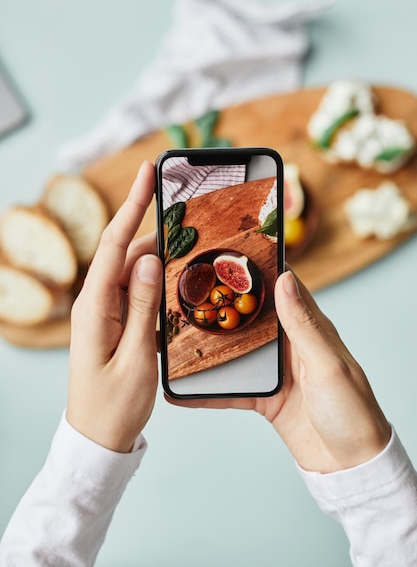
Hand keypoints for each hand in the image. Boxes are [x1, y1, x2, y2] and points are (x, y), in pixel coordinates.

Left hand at [67, 161, 161, 452]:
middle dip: (153, 225)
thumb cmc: (114, 406)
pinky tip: (177, 275)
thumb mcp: (135, 358)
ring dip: (159, 254)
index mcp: (94, 308)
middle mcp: (96, 303)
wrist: (98, 438)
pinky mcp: (115, 322)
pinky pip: (136, 290)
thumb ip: (143, 307)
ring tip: (189, 238)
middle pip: (126, 252)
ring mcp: (105, 312)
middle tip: (184, 205)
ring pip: (133, 270)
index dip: (133, 206)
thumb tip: (150, 260)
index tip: (147, 174)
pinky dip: (156, 278)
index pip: (114, 245)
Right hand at [168, 269, 390, 472]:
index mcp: (311, 330)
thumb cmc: (352, 411)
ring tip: (177, 337)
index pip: (284, 289)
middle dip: (223, 305)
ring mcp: (275, 372)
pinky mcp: (265, 398)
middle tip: (188, 292)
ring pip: (235, 352)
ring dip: (210, 348)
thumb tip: (285, 280)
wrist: (350, 465)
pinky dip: (206, 391)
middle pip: (251, 319)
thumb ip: (303, 325)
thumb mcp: (327, 365)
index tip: (229, 255)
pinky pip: (230, 390)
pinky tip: (182, 390)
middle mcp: (290, 346)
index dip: (260, 270)